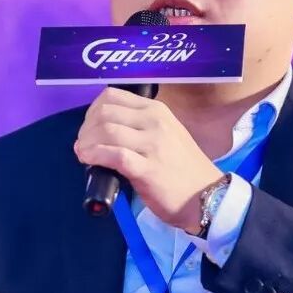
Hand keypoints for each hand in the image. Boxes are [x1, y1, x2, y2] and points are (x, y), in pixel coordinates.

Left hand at [74, 87, 222, 231]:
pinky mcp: (147, 168)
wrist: (208, 196)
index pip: (112, 96)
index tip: (89, 127)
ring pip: (106, 131)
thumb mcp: (165, 134)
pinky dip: (94, 156)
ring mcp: (152, 144)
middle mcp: (154, 121)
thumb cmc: (183, 168)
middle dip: (86, 128)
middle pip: (105, 113)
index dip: (92, 111)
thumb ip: (138, 126)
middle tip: (84, 144)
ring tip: (84, 154)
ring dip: (87, 143)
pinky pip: (113, 155)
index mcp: (156, 110)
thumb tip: (102, 129)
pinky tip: (89, 161)